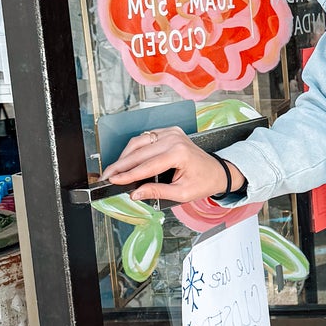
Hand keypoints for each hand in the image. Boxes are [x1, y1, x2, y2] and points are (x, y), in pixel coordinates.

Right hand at [101, 127, 241, 204]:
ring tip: (115, 169)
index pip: (147, 165)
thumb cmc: (204, 182)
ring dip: (125, 155)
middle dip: (121, 164)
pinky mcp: (169, 132)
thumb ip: (157, 192)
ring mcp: (171, 133)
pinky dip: (135, 148)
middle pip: (139, 151)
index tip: (113, 179)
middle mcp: (174, 139)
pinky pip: (146, 138)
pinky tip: (127, 159)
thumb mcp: (182, 193)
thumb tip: (136, 193)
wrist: (217, 171)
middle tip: (107, 175)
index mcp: (179, 153)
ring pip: (139, 141)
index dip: (127, 174)